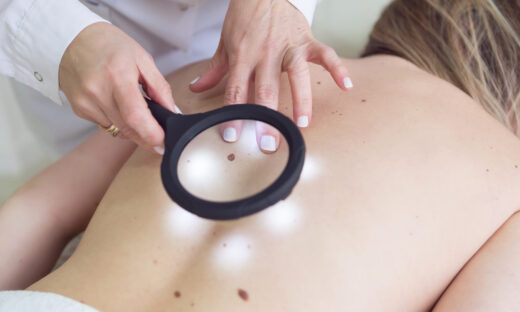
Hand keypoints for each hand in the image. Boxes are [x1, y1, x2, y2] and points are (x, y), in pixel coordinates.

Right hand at [59, 22, 175, 154]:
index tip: (163, 141)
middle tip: (159, 137)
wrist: (71, 38)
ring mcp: (86, 102)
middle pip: (128, 128)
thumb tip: (172, 112)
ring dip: (133, 129)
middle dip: (147, 137)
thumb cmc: (109, 45)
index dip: (150, 133)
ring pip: (117, 130)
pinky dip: (117, 121)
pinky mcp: (79, 109)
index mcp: (118, 75)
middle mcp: (98, 91)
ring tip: (138, 112)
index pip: (135, 115)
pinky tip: (117, 105)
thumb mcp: (142, 59)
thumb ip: (160, 88)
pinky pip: (105, 124)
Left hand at [189, 0, 350, 152]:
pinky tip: (345, 86)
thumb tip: (194, 89)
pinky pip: (325, 55)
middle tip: (268, 144)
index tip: (233, 135)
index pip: (236, 90)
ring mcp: (289, 46)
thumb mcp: (225, 43)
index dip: (234, 113)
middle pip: (266, 89)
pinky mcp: (307, 40)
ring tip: (302, 123)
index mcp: (243, 56)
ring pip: (297, 75)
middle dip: (267, 118)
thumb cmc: (244, 18)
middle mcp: (266, 53)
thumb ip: (213, 70)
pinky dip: (337, 68)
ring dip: (301, 100)